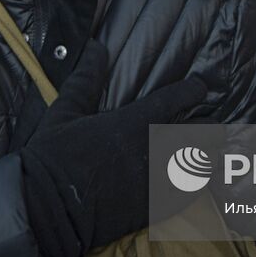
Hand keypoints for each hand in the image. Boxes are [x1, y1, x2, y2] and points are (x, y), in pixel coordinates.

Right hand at [21, 43, 207, 256]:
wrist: (45, 211)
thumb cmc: (51, 158)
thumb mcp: (64, 111)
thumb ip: (85, 78)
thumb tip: (95, 46)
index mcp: (131, 123)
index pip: (175, 100)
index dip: (193, 90)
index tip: (199, 87)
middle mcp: (151, 151)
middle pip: (198, 134)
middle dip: (208, 126)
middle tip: (210, 123)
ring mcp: (155, 182)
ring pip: (199, 166)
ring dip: (207, 156)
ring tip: (210, 152)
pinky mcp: (152, 209)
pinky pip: (189, 196)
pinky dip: (197, 186)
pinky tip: (198, 181)